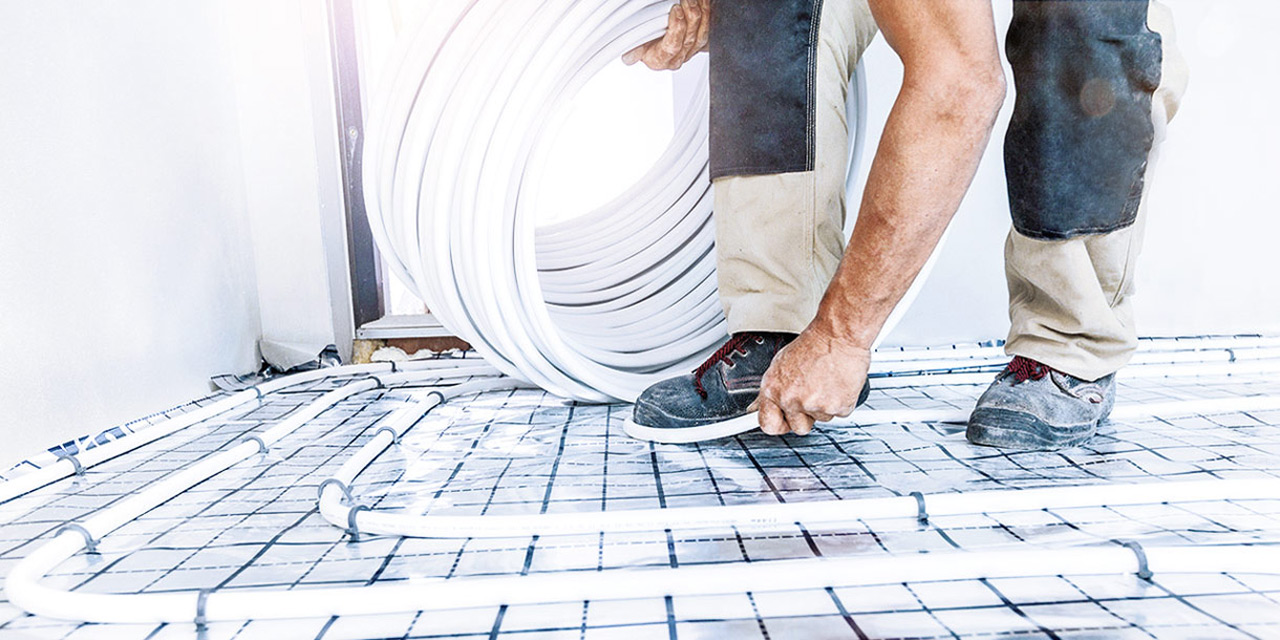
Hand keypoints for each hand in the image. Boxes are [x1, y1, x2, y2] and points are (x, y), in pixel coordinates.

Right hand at [621, 0, 709, 70]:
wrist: (651, 38)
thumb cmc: (642, 39)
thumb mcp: (633, 42)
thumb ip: (632, 48)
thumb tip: (629, 57)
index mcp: (659, 59)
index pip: (672, 46)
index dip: (676, 28)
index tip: (676, 10)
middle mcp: (677, 58)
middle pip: (690, 38)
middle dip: (691, 15)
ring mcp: (691, 51)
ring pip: (702, 34)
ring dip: (702, 13)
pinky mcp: (700, 42)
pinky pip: (708, 29)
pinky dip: (707, 13)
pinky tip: (704, 2)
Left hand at [750, 327, 870, 436]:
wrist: (839, 335)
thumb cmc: (813, 345)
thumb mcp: (781, 364)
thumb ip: (770, 390)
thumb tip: (756, 407)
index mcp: (773, 390)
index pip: (767, 424)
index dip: (777, 424)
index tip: (782, 422)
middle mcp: (792, 400)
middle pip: (797, 427)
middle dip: (804, 415)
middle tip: (811, 393)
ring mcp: (815, 406)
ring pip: (819, 420)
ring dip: (823, 406)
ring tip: (824, 381)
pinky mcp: (838, 407)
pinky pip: (838, 414)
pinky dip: (839, 401)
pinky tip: (836, 384)